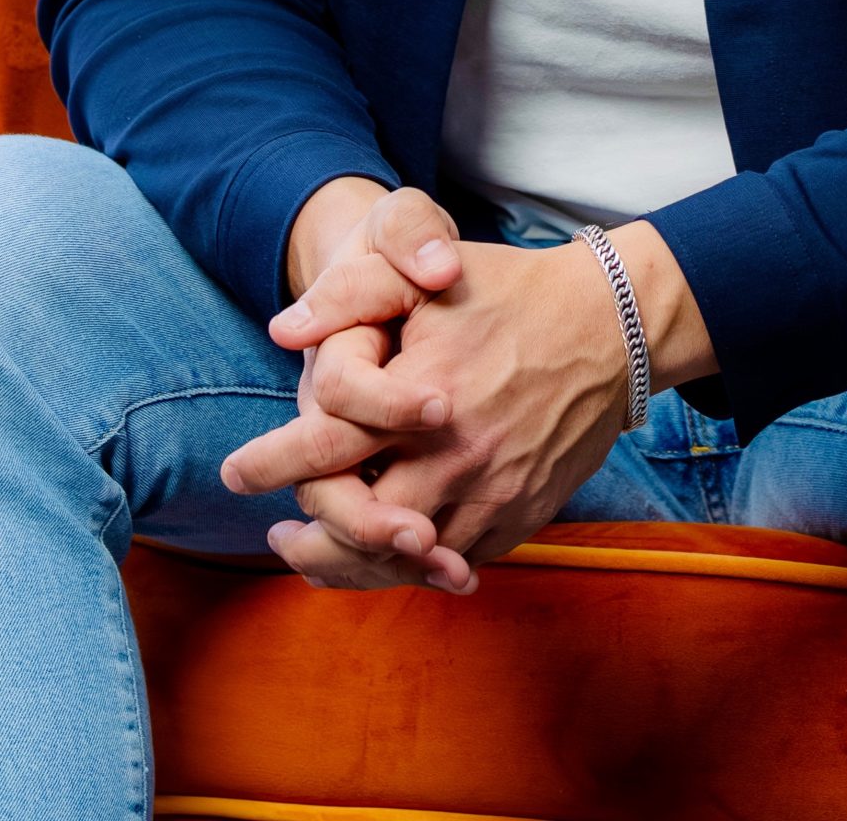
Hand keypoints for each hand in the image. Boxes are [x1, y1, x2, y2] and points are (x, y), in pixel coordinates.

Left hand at [237, 238, 632, 591]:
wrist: (614, 325)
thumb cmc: (511, 291)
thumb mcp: (429, 275)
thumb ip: (353, 294)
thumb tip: (283, 331)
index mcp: (422, 392)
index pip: (327, 448)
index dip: (271, 465)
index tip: (233, 476)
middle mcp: (456, 453)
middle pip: (359, 526)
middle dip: (308, 541)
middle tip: (278, 535)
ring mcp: (493, 492)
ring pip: (407, 560)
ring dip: (354, 567)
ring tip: (317, 559)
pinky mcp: (522, 514)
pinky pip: (456, 563)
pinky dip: (415, 570)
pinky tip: (392, 557)